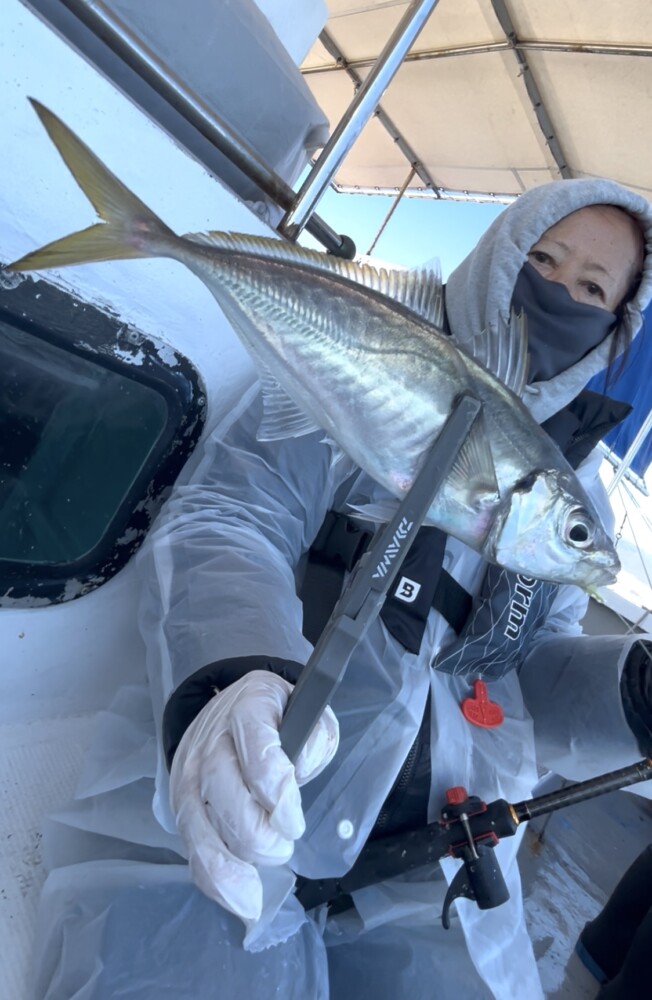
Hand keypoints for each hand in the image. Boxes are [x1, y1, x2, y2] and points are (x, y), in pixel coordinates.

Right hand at [169, 670, 338, 920]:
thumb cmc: (278, 718)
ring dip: (234, 866)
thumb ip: (314, 741)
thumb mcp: (307, 714)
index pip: (259, 757)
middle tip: (283, 846)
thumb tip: (301, 771)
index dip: (278, 797)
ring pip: (202, 828)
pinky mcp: (179, 802)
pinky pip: (192, 847)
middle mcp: (212, 740)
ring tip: (259, 887)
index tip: (293, 824)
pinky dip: (214, 880)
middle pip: (226, 797)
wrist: (230, 709)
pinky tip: (235, 899)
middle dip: (257, 837)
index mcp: (250, 708)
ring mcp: (189, 772)